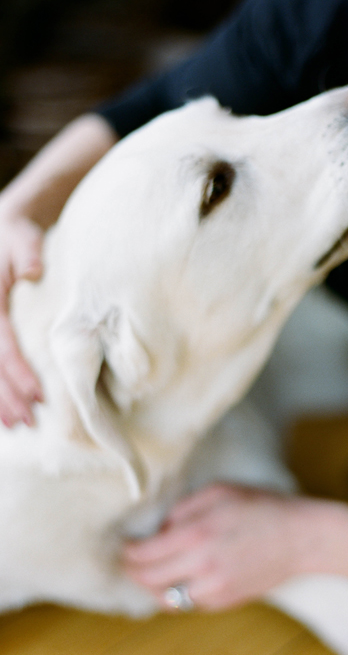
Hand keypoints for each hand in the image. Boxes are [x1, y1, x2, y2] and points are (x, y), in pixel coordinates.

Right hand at [0, 210, 43, 425]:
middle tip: (30, 422)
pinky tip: (1, 415)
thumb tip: (33, 272)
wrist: (1, 229)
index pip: (1, 344)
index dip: (18, 372)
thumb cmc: (16, 237)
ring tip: (17, 425)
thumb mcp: (23, 239)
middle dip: (8, 395)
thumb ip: (28, 254)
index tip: (38, 395)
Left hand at [122, 483, 305, 609]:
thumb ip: (182, 509)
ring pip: (166, 599)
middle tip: (128, 562)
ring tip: (150, 574)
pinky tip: (180, 579)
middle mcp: (201, 565)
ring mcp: (214, 588)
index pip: (143, 554)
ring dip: (153, 587)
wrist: (300, 538)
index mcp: (196, 533)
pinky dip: (179, 594)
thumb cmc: (261, 508)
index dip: (126, 552)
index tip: (123, 546)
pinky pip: (190, 603)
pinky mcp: (226, 601)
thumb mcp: (218, 492)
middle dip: (132, 572)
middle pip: (148, 580)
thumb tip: (158, 529)